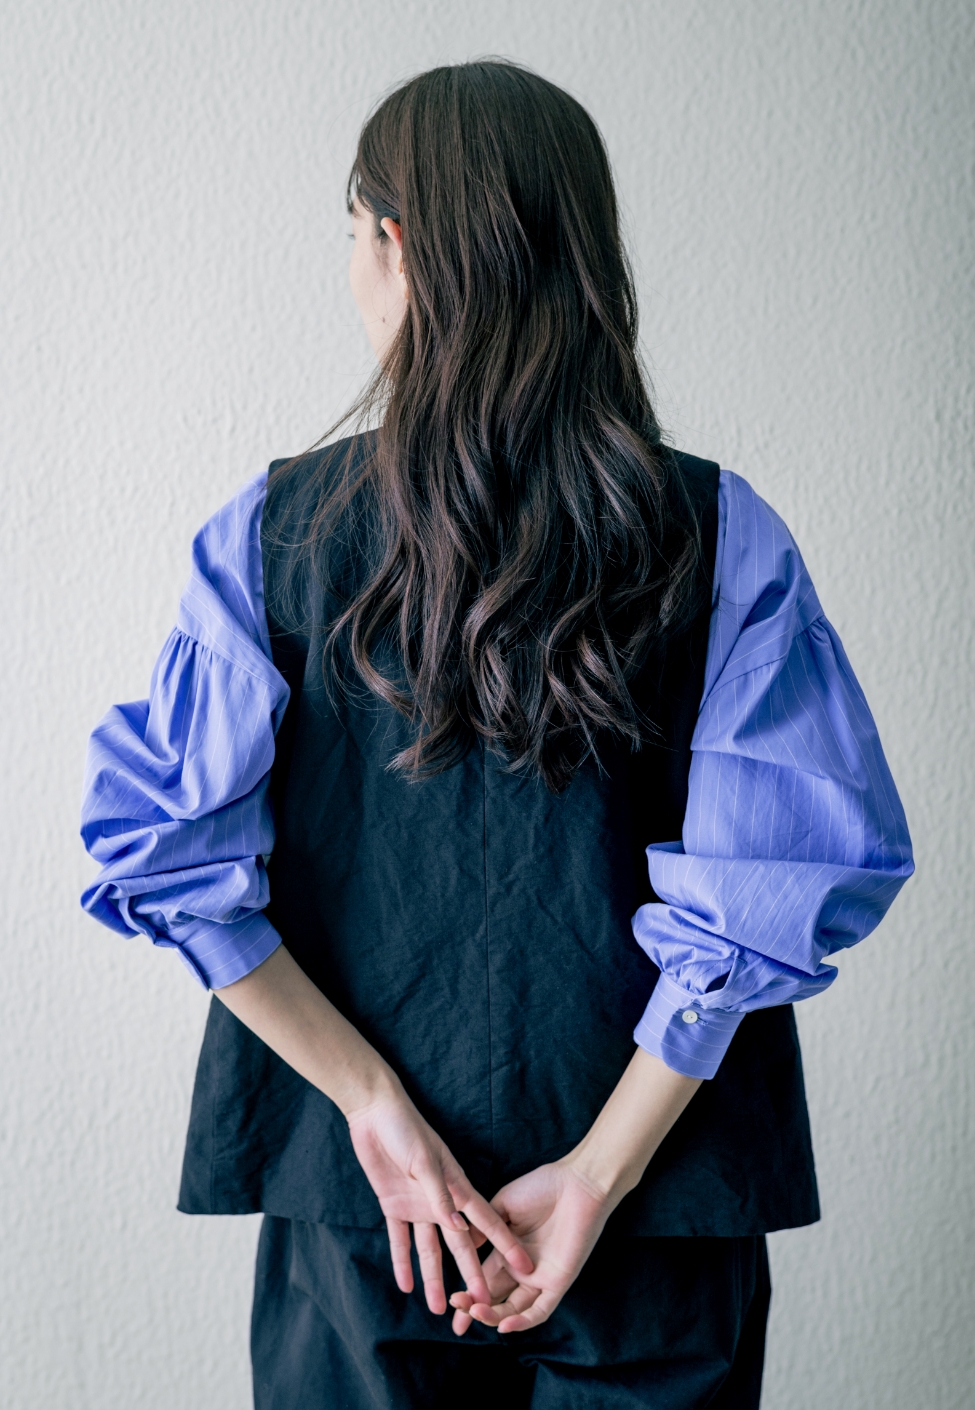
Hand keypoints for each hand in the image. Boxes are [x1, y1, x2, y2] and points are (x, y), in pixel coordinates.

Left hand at [347, 1085, 532, 1315]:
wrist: (374, 1112)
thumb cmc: (406, 1129)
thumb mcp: (424, 1161)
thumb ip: (440, 1196)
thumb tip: (459, 1229)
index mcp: (456, 1186)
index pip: (485, 1221)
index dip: (505, 1244)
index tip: (525, 1267)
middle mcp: (441, 1201)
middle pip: (459, 1244)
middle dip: (471, 1273)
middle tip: (481, 1304)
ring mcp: (417, 1204)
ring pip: (429, 1249)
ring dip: (434, 1277)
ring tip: (440, 1308)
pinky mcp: (393, 1204)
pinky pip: (399, 1239)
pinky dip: (402, 1261)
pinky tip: (406, 1285)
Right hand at [449, 1157, 610, 1334]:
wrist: (575, 1184)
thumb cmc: (541, 1187)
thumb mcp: (503, 1205)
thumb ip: (483, 1227)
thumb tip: (462, 1245)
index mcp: (507, 1251)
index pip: (482, 1279)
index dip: (466, 1293)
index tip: (448, 1304)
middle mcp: (521, 1269)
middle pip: (494, 1298)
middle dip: (474, 1309)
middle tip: (456, 1314)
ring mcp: (539, 1278)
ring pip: (514, 1309)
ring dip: (493, 1316)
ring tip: (474, 1313)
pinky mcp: (557, 1282)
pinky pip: (540, 1310)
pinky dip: (522, 1321)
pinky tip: (504, 1326)